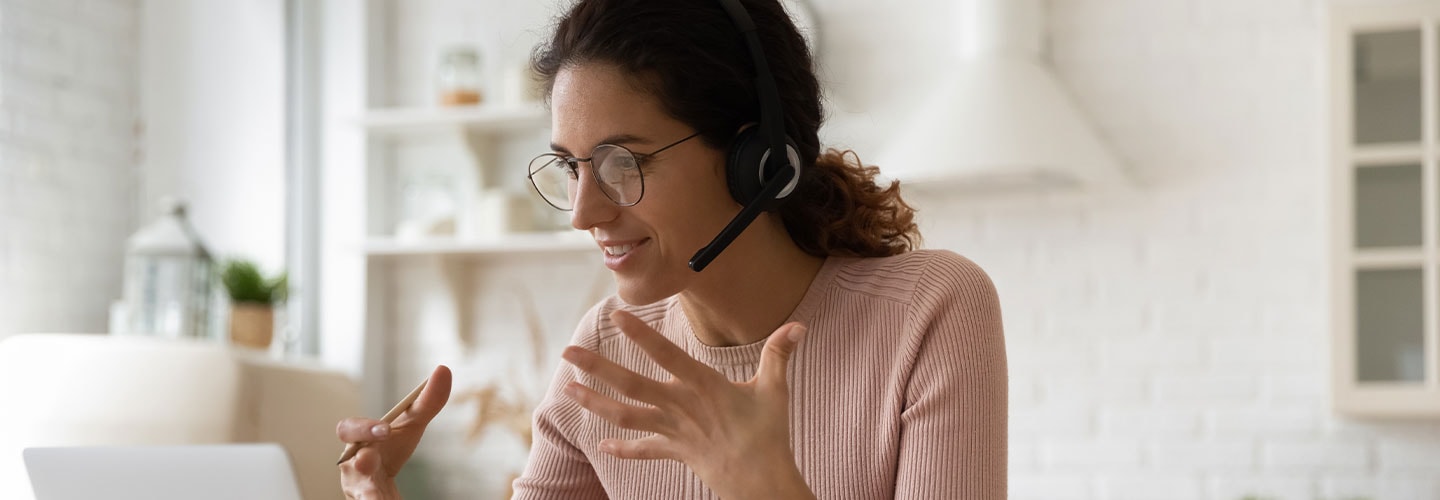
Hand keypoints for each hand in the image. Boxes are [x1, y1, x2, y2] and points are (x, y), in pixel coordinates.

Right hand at [336, 365, 451, 499]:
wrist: (383, 483)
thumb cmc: (391, 448)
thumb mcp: (410, 425)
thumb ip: (426, 402)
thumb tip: (443, 369)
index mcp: (357, 440)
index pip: (348, 430)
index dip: (364, 428)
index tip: (385, 429)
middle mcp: (352, 466)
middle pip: (348, 465)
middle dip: (360, 463)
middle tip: (369, 459)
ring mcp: (359, 488)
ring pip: (358, 494)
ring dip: (368, 495)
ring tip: (377, 499)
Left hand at [562, 310, 812, 497]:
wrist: (761, 481)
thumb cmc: (768, 434)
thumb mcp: (774, 390)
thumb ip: (779, 354)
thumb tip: (798, 325)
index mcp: (703, 386)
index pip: (667, 355)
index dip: (642, 335)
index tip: (617, 316)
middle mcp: (681, 406)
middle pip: (632, 385)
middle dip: (598, 368)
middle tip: (568, 352)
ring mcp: (674, 431)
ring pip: (627, 415)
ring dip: (596, 403)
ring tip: (569, 389)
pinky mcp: (676, 451)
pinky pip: (645, 449)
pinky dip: (624, 447)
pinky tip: (602, 443)